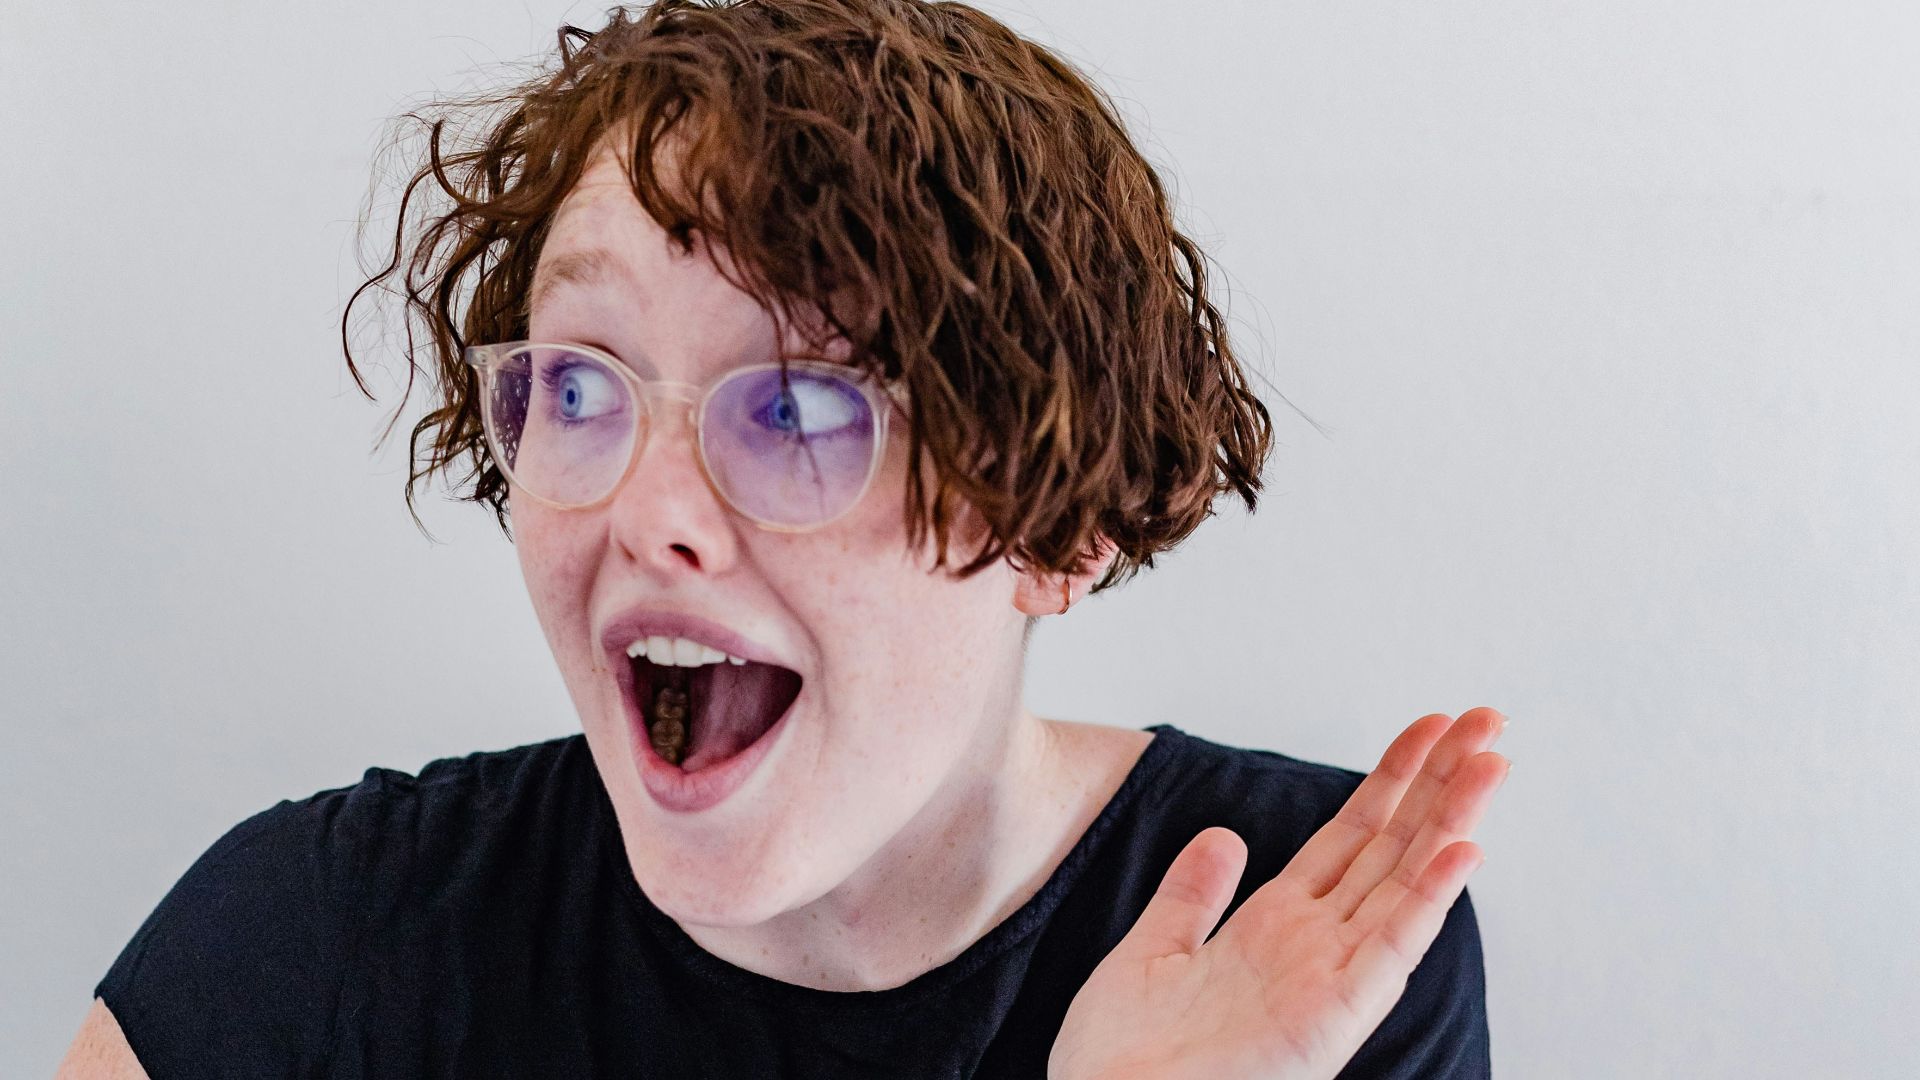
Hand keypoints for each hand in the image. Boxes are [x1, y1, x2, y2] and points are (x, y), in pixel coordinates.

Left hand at [1049, 708, 1510, 1079]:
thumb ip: (1193, 894)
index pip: (1351, 836)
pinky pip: (1390, 950)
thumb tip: (1226, 833)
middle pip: (1392, 846)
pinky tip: (1463, 852)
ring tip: (1493, 760)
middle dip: (1441, 782)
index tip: (1431, 726)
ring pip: (1406, 885)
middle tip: (1488, 718)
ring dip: (1453, 822)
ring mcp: (1329, 981)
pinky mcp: (1331, 1019)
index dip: (1391, 779)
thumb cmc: (1120, 1059)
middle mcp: (1313, 947)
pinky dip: (1428, 900)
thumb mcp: (1152, 951)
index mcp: (1274, 926)